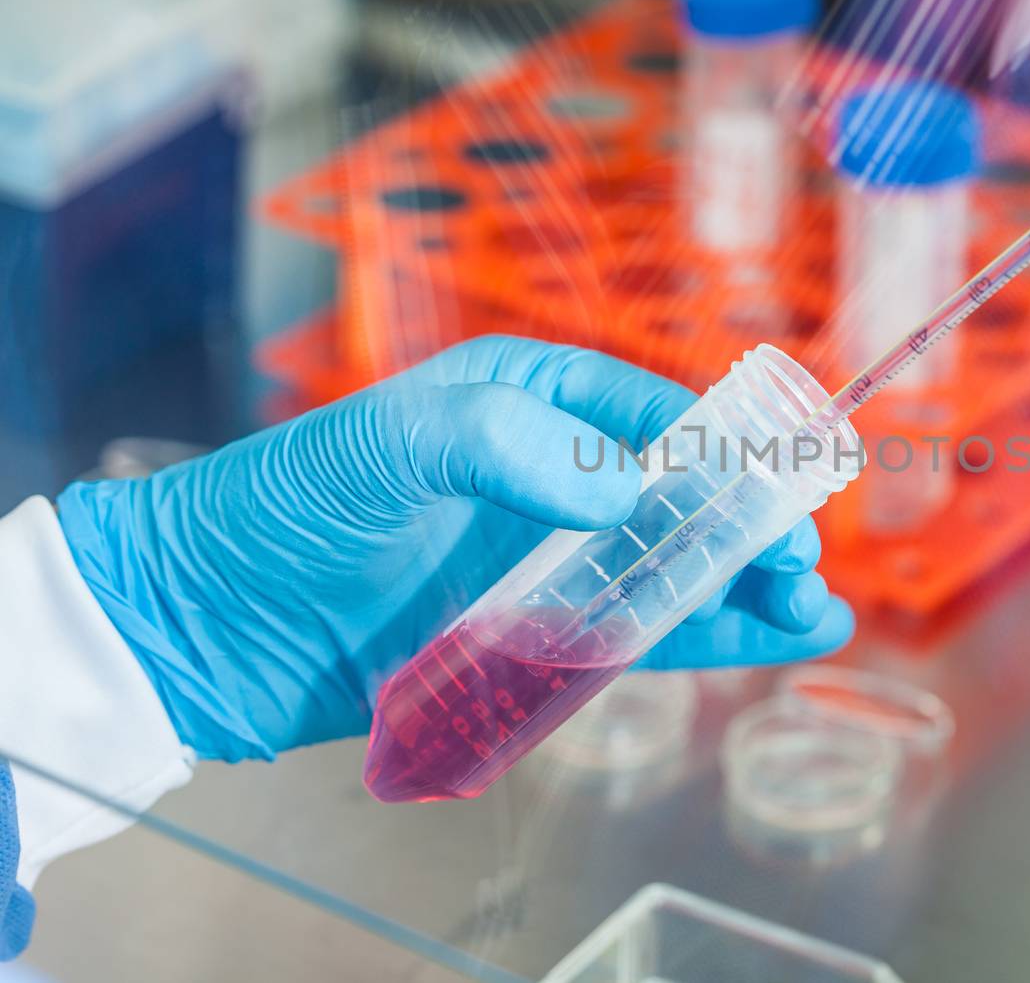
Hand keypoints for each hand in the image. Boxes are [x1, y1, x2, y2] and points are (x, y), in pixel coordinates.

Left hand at [56, 337, 852, 760]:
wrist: (202, 624)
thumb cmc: (284, 504)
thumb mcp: (391, 445)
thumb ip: (511, 448)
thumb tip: (633, 491)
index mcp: (525, 401)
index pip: (651, 414)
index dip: (721, 449)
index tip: (775, 483)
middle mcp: (551, 478)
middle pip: (680, 495)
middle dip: (749, 525)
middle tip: (803, 561)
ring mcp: (546, 562)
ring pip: (672, 568)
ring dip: (746, 586)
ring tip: (816, 607)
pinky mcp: (536, 639)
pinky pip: (637, 634)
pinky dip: (705, 637)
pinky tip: (772, 638)